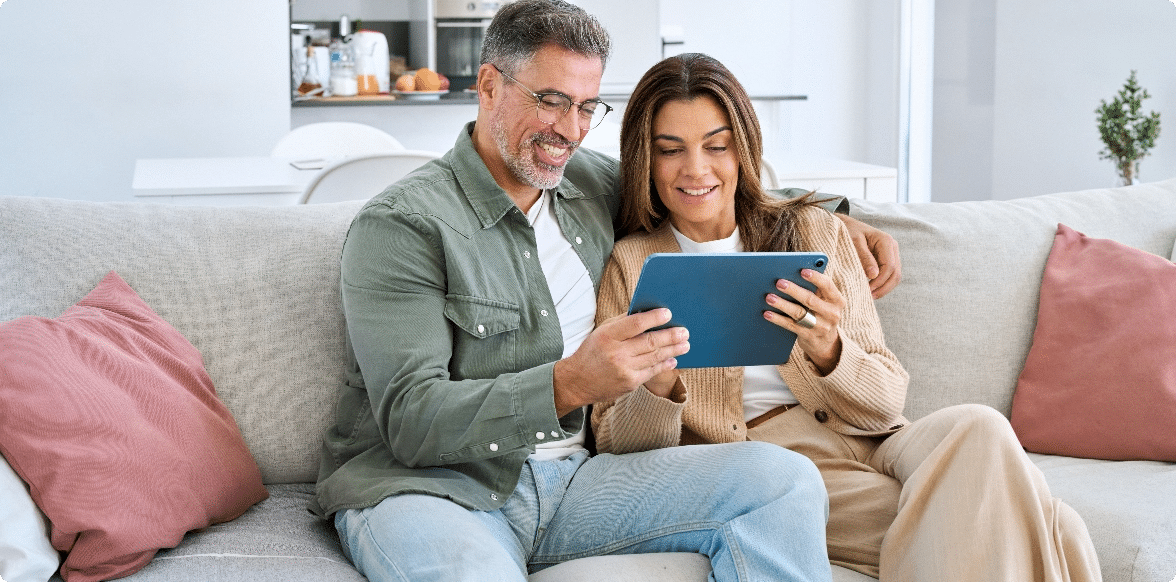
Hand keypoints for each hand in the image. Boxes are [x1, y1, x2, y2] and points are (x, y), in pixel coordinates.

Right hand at [553, 308, 688, 415]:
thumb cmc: (592, 352)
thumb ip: (622, 323)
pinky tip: (673, 359)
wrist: (577, 382)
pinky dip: (664, 364)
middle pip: (650, 342)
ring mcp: (624, 370)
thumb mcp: (601, 332)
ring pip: (655, 357)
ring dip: (673, 350)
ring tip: (685, 344)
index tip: (668, 313)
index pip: (635, 324)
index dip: (654, 318)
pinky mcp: (630, 383)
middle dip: (671, 336)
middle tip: (684, 331)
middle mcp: (616, 353)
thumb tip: (647, 314)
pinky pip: (652, 371)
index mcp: (608, 336)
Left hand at [764, 269, 843, 374]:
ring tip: (769, 297)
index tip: (802, 271)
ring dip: (782, 304)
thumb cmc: (821, 312)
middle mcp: (831, 313)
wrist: (825, 342)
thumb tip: (791, 273)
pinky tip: (767, 313)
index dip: (815, 277)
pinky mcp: (809, 336)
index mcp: (837, 300)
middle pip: (810, 299)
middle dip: (793, 290)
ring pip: (799, 313)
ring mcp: (821, 327)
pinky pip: (791, 325)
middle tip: (779, 283)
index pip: (827, 285)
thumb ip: (815, 289)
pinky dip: (778, 319)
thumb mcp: (825, 301)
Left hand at [835, 213, 901, 298]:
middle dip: (883, 288)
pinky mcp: (886, 259)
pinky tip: (871, 289)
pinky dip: (881, 284)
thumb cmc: (847, 231)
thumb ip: (864, 258)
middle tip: (869, 297)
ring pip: (894, 276)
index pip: (889, 266)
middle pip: (895, 274)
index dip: (880, 281)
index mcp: (886, 241)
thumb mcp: (853, 242)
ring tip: (869, 295)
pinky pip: (888, 275)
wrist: (844, 224)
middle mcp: (892, 247)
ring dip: (884, 288)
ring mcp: (891, 253)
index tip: (867, 289)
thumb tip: (874, 275)